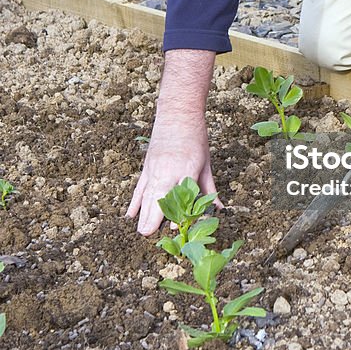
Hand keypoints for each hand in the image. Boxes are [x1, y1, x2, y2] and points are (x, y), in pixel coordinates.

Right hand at [126, 114, 223, 235]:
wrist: (178, 113)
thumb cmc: (196, 137)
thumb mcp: (206, 162)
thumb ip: (209, 187)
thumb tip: (220, 209)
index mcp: (187, 167)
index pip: (182, 193)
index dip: (178, 211)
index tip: (174, 228)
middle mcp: (169, 168)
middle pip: (159, 195)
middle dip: (153, 216)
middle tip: (148, 235)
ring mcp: (155, 167)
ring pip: (147, 194)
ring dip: (143, 213)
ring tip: (140, 232)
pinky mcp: (147, 166)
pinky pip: (140, 187)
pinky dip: (135, 201)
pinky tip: (130, 215)